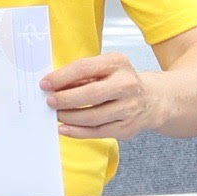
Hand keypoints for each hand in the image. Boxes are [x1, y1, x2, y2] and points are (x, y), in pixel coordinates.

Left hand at [42, 53, 166, 139]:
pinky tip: (65, 128)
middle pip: (91, 94)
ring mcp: (129, 108)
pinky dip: (77, 132)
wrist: (151, 99)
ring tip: (57, 115)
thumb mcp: (105, 68)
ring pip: (92, 117)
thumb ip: (82, 75)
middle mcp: (127, 85)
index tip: (45, 84)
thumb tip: (53, 85)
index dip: (61, 77)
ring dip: (69, 117)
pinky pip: (97, 132)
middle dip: (65, 99)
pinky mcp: (126, 128)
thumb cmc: (120, 82)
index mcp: (118, 63)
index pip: (85, 68)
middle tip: (50, 102)